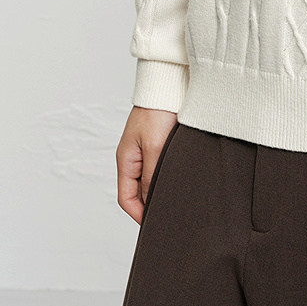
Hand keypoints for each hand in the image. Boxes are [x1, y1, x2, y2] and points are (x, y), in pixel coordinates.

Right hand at [116, 105, 177, 223]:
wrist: (170, 82)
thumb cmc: (159, 110)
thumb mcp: (155, 147)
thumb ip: (151, 176)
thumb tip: (150, 201)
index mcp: (126, 159)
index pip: (125, 198)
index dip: (139, 214)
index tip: (156, 223)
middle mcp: (134, 157)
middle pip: (137, 191)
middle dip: (150, 205)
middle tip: (169, 214)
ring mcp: (146, 150)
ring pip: (149, 179)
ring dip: (160, 189)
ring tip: (177, 200)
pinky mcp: (159, 143)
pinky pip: (159, 167)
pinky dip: (167, 176)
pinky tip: (181, 180)